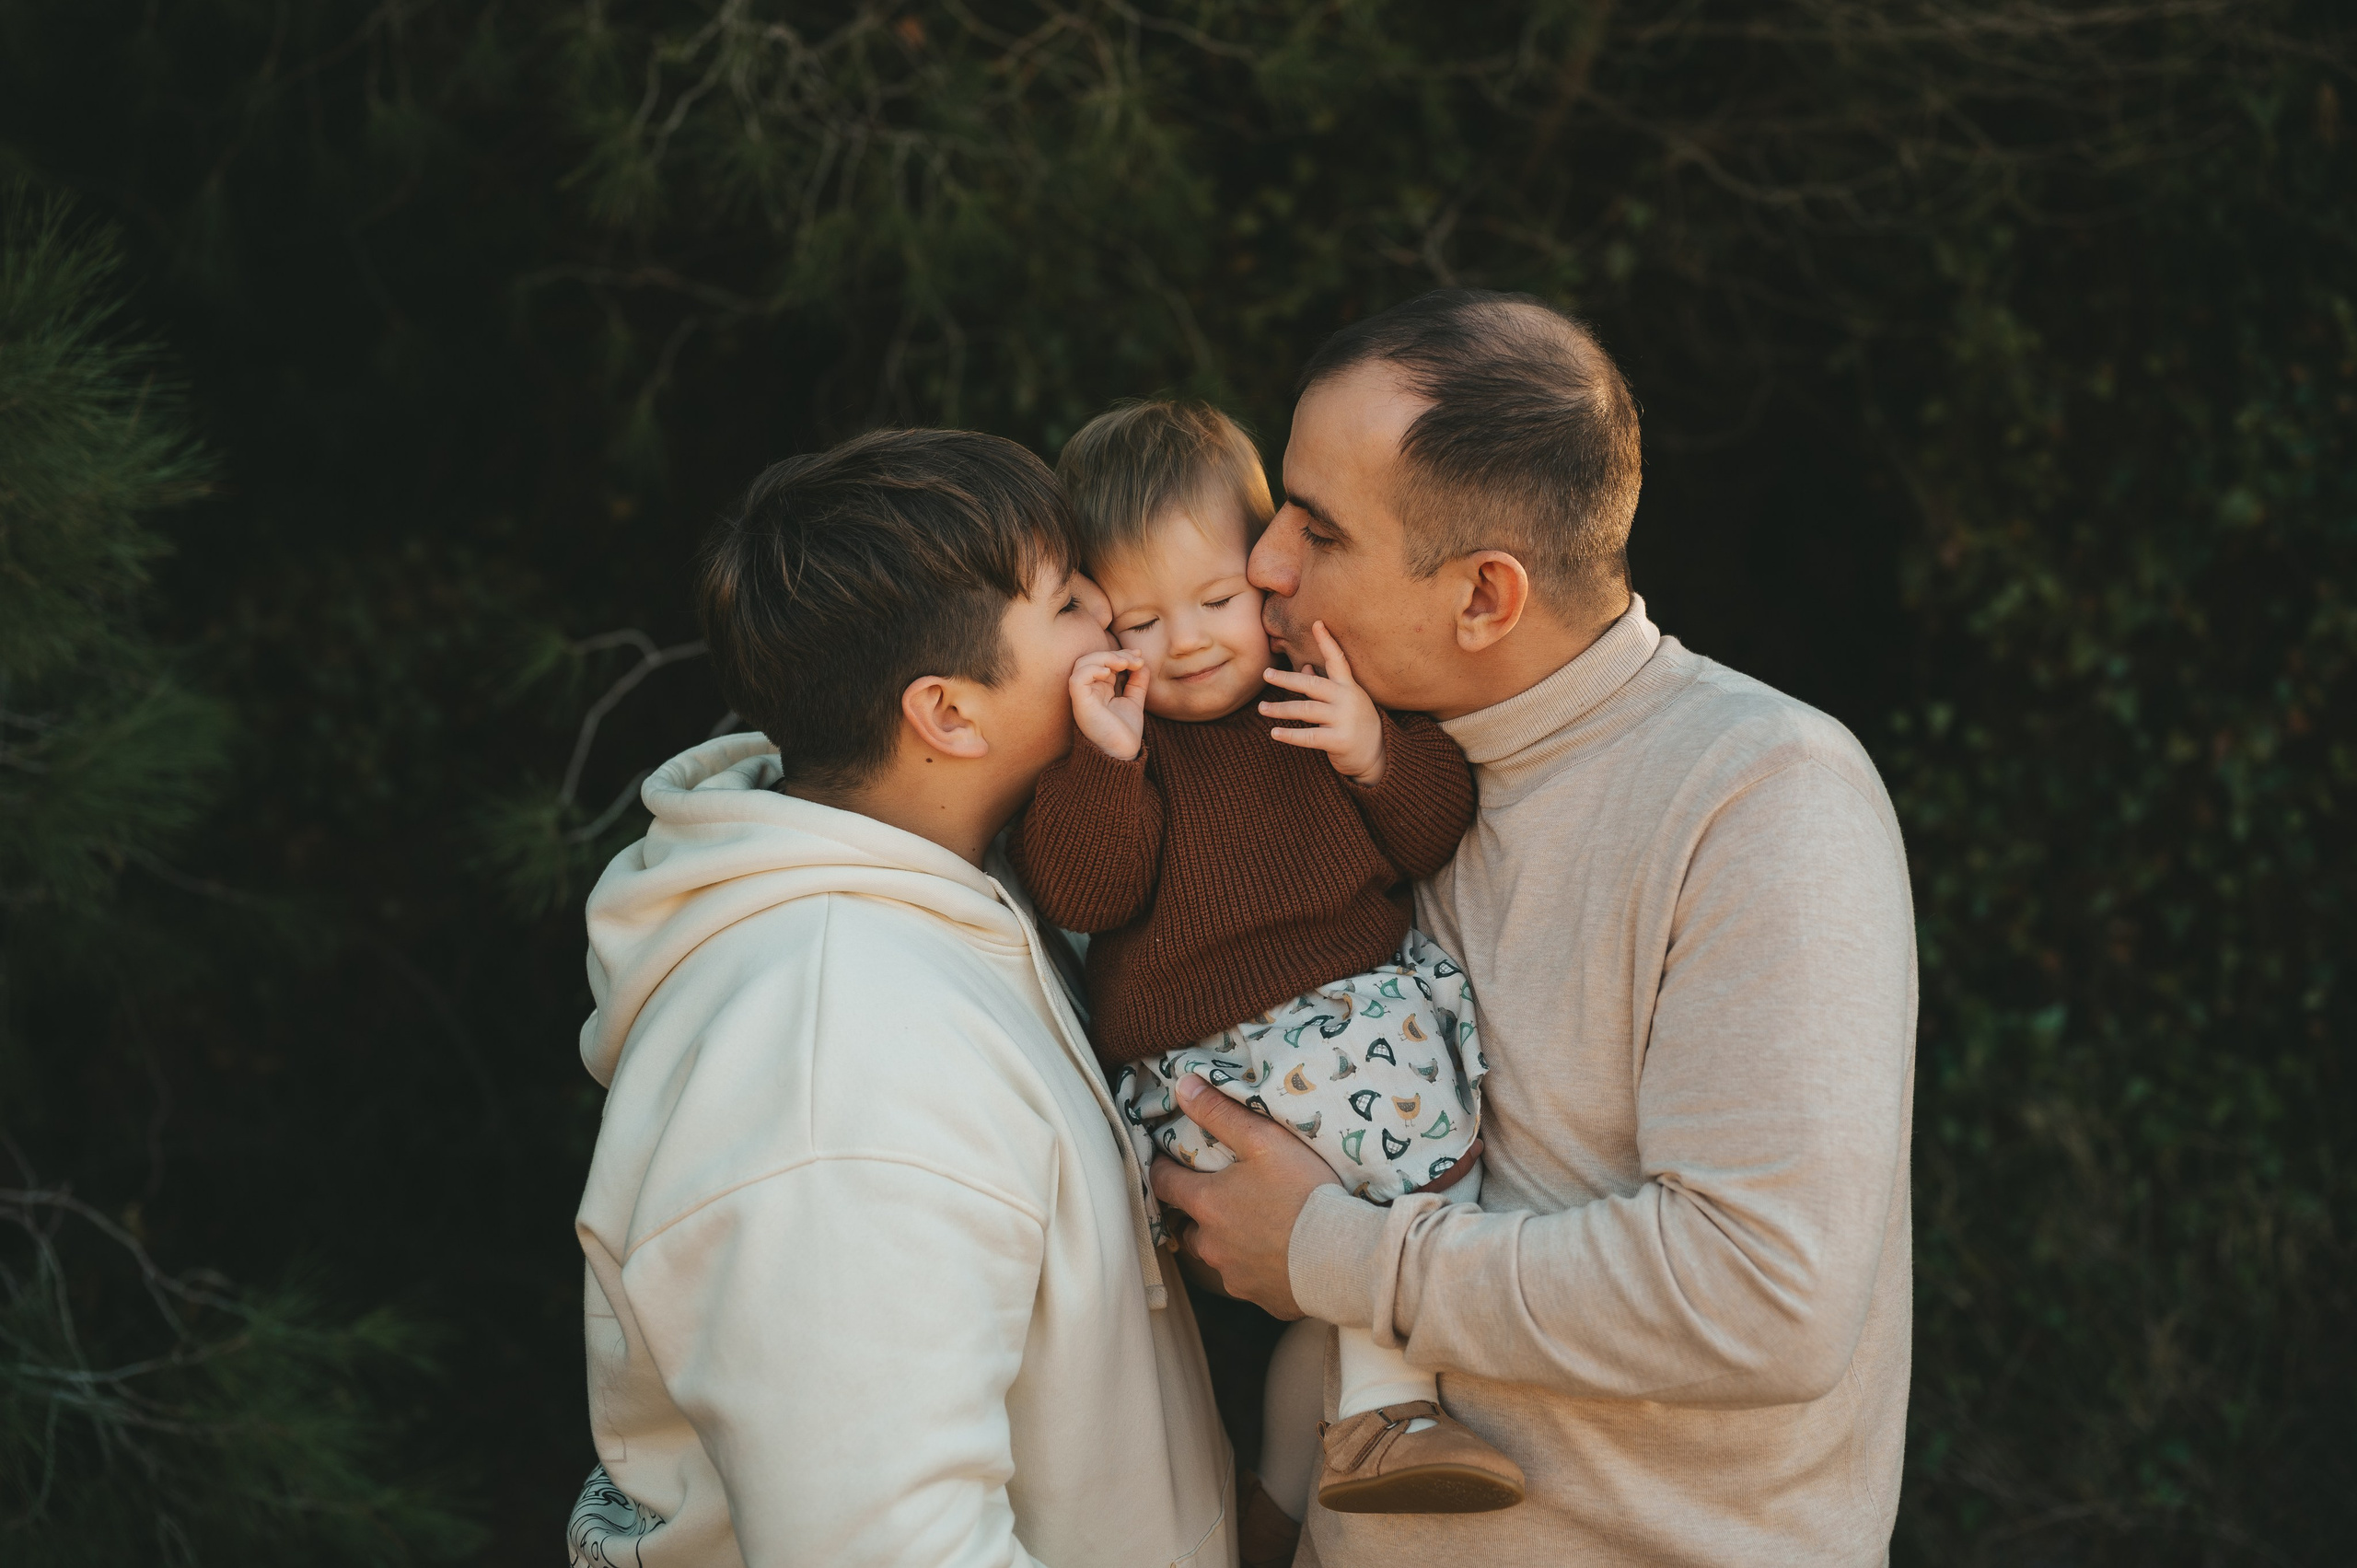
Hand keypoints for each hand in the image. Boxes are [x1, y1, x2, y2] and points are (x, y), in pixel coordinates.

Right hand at [1070, 649, 1148, 760]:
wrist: (1122, 754)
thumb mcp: (1134, 701)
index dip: (1120, 654)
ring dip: (1104, 657)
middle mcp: (1088, 690)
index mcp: (1099, 688)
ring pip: (1082, 664)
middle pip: (1092, 658)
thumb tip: (1142, 663)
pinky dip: (1091, 670)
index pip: (1104, 661)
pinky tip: (1108, 673)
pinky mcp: (1080, 704)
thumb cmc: (1124, 732)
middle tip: (1135, 660)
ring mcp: (1083, 696)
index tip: (1139, 656)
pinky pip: (1077, 679)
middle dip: (1115, 653)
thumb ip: (1137, 683)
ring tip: (1123, 663)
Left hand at [1150, 1073, 1340, 1318]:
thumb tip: (1182, 1086)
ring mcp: (1235, 1276)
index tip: (1170, 1160)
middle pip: (1188, 1226)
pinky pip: (1249, 1281)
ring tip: (1253, 1226)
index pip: (1164, 1183)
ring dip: (1226, 1242)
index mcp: (1207, 1204)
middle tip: (1220, 1195)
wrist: (1344, 1257)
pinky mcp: (1261, 1298)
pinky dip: (1257, 1268)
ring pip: (1218, 1256)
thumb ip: (1220, 1113)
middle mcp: (1212, 1245)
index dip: (1164, 1168)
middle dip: (1198, 1212)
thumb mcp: (1265, 1141)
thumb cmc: (1305, 1192)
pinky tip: (1279, 1255)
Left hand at [1259, 621, 1385, 785]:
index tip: (1316, 623)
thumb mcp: (1345, 701)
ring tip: (1262, 709)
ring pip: (1306, 711)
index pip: (1337, 660)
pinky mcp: (1340, 741)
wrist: (1376, 756)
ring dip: (1281, 709)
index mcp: (1349, 687)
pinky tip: (1274, 733)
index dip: (1327, 641)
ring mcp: (1344, 720)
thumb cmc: (1354, 724)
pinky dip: (1290, 735)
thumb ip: (1325, 685)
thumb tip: (1304, 669)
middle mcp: (1347, 700)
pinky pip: (1309, 737)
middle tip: (1266, 674)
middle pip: (1312, 685)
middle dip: (1287, 679)